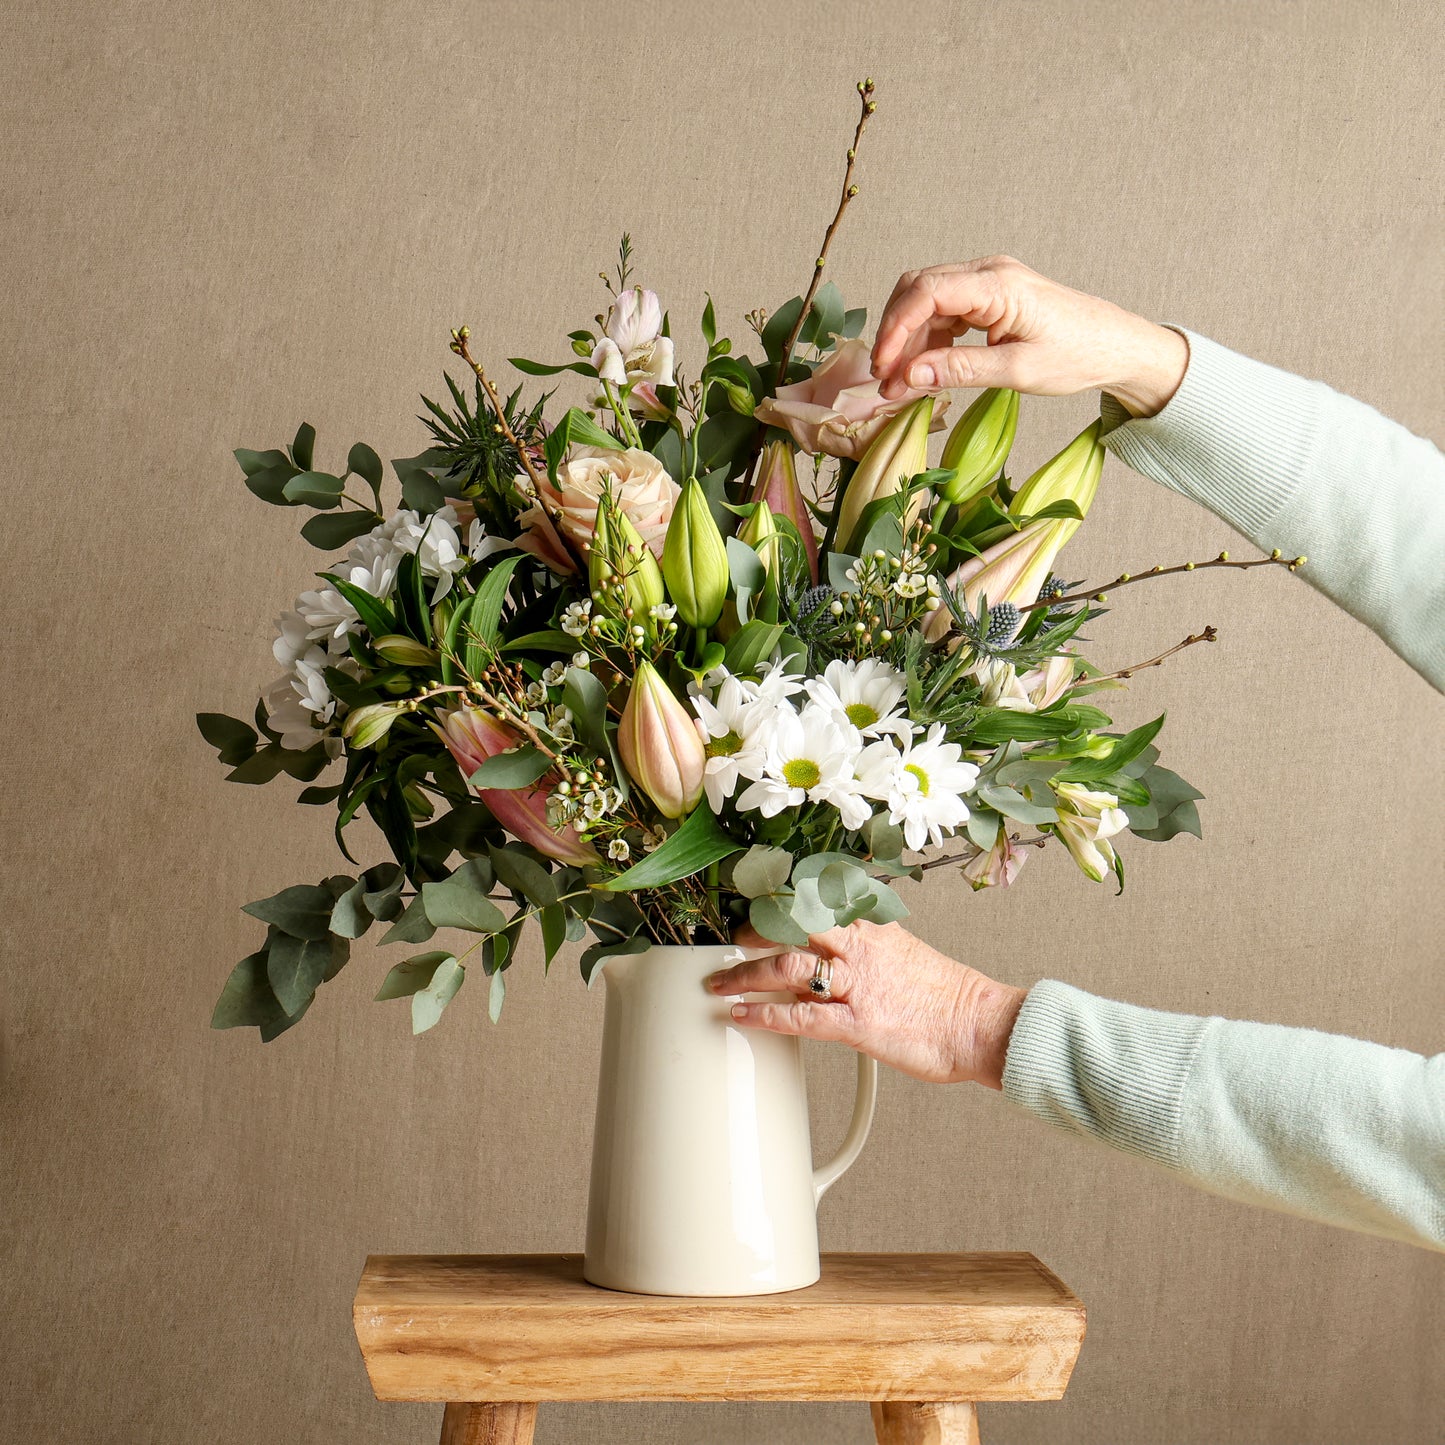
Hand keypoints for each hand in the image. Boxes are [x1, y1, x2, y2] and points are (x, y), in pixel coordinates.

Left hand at [708, 921, 1026, 1087]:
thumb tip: (830, 956)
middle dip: (754, 931)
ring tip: (720, 983)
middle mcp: (860, 948)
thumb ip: (865, 950)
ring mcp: (856, 984)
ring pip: (787, 967)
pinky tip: (741, 1017)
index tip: (754, 897)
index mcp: (872, 927)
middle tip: (730, 940)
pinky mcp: (855, 1023)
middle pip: (792, 926)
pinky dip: (764, 1015)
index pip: (817, 901)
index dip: (780, 899)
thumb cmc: (946, 996)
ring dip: (746, 975)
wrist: (979, 1024)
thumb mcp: (903, 955)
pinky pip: (799, 1016)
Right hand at [870, 255, 1188, 417]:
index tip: (883, 366)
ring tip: (901, 383)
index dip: (895, 329)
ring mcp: (988, 282)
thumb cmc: (1077, 355)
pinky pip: (945, 311)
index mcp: (998, 284)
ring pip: (927, 301)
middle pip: (918, 290)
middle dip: (895, 334)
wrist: (1115, 346)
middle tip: (885, 380)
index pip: (926, 293)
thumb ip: (961, 370)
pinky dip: (928, 339)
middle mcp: (989, 272)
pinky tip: (927, 369)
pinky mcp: (990, 296)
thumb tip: (910, 374)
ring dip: (909, 340)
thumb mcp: (1017, 370)